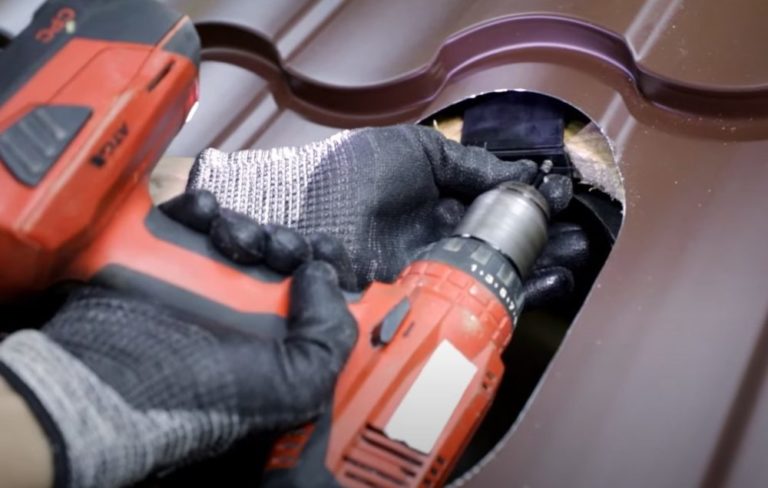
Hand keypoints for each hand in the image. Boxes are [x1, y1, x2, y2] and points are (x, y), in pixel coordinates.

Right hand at [0, 191, 356, 487]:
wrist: (107, 383)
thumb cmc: (202, 396)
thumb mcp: (295, 385)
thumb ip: (329, 335)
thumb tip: (323, 278)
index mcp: (274, 346)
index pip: (315, 298)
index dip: (328, 269)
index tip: (331, 251)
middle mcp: (238, 315)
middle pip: (278, 259)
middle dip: (285, 244)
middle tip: (279, 249)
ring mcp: (196, 286)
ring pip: (237, 235)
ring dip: (243, 227)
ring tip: (235, 239)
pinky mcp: (157, 259)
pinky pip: (185, 218)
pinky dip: (198, 207)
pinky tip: (204, 213)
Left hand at [187, 124, 581, 306]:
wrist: (303, 211)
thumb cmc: (349, 174)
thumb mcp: (416, 153)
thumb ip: (467, 165)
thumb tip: (515, 173)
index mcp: (435, 202)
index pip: (494, 210)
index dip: (528, 210)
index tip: (558, 208)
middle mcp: (435, 239)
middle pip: (499, 248)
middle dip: (539, 247)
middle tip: (575, 244)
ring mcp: (427, 271)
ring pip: (489, 277)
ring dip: (531, 272)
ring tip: (566, 264)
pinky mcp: (416, 300)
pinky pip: (465, 301)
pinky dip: (502, 298)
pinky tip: (533, 287)